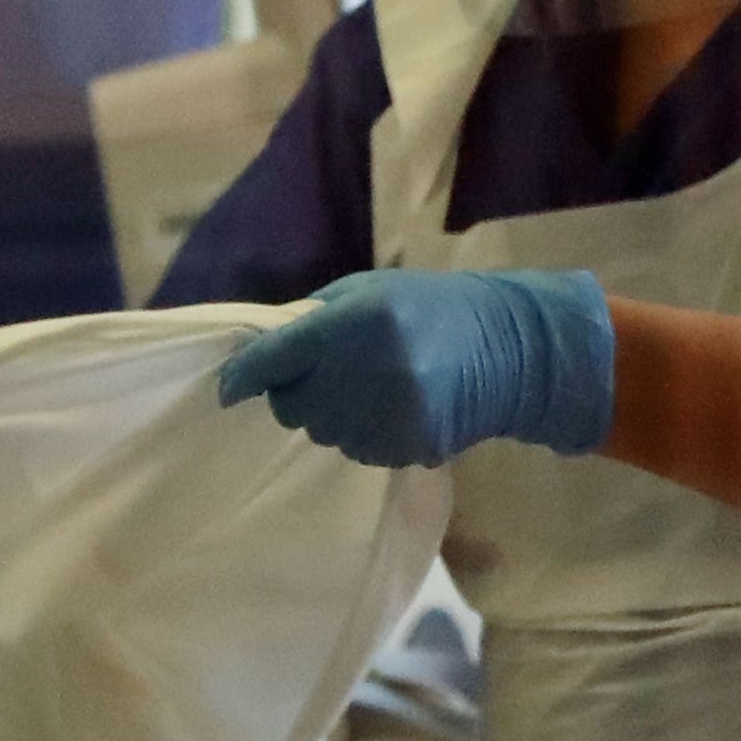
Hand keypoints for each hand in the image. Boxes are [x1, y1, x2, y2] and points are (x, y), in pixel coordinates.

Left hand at [215, 268, 613, 468]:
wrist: (512, 349)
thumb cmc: (433, 307)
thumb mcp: (371, 291)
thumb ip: (316, 319)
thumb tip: (264, 349)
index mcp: (352, 325)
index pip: (273, 361)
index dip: (244, 377)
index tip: (229, 389)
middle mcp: (363, 374)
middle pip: (292, 404)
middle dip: (298, 390)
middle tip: (328, 373)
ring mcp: (384, 417)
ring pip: (322, 431)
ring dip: (330, 413)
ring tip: (368, 389)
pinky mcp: (403, 448)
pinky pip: (355, 449)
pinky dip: (361, 431)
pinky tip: (392, 408)